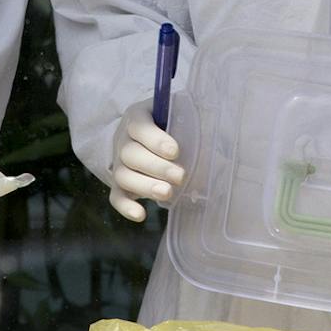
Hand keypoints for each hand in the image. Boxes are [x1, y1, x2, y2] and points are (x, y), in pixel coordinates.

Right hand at [106, 100, 184, 223]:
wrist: (141, 136)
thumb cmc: (166, 123)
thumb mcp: (175, 114)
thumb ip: (188, 120)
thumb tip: (215, 132)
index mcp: (136, 117)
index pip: (140, 127)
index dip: (156, 140)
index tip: (175, 152)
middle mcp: (123, 139)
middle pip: (131, 154)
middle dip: (157, 167)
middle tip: (180, 176)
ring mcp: (118, 163)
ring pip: (123, 175)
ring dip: (145, 186)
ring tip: (167, 193)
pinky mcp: (118, 183)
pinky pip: (116, 196)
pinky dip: (126, 207)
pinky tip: (141, 215)